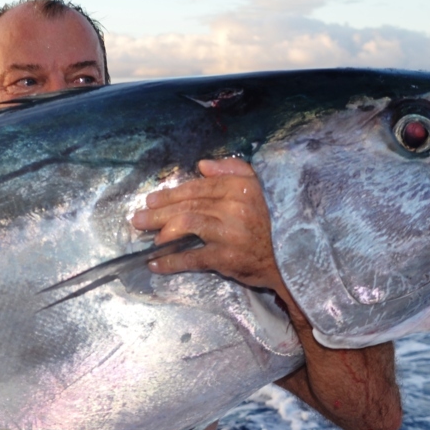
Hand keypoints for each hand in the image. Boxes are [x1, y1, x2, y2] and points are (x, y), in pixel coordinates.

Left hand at [131, 158, 285, 294]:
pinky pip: (193, 258)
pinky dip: (172, 262)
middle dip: (159, 212)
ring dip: (163, 231)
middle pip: (188, 205)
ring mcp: (230, 232)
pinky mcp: (227, 257)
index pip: (198, 188)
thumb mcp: (259, 188)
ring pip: (188, 225)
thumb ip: (233, 170)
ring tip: (147, 237)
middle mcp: (234, 207)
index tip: (152, 200)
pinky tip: (156, 264)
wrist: (291, 258)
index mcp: (240, 187)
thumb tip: (202, 166)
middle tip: (138, 219)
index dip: (172, 194)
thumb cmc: (272, 222)